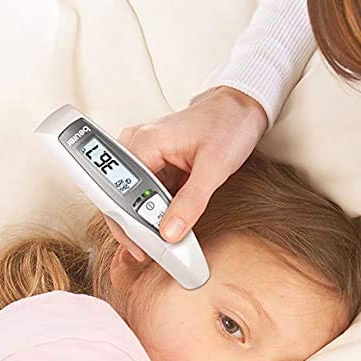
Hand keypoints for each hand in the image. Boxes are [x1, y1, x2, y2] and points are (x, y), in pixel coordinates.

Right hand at [101, 87, 267, 263]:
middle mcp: (136, 145)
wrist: (240, 108)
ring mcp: (144, 153)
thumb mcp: (214, 168)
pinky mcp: (155, 161)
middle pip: (120, 197)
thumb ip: (191, 203)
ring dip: (146, 221)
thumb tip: (169, 233)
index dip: (127, 225)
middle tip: (151, 252)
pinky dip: (157, 211)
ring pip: (133, 197)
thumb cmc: (229, 125)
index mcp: (143, 142)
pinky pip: (147, 192)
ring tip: (162, 243)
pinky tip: (168, 225)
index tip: (142, 248)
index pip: (119, 192)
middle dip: (134, 227)